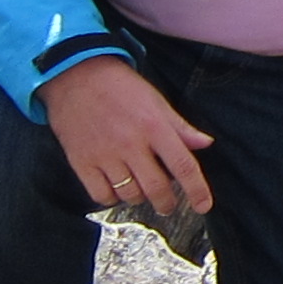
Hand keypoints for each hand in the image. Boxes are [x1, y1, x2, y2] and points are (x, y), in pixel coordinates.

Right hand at [40, 57, 212, 220]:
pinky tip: (116, 187)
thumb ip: (181, 127)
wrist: (76, 77)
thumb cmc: (121, 88)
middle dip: (166, 203)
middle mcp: (131, 144)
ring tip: (140, 187)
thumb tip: (206, 144)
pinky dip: (112, 198)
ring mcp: (104, 155)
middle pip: (156, 188)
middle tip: (167, 204)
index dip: (197, 190)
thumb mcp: (156, 101)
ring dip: (140, 198)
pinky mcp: (81, 162)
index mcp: (154, 127)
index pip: (183, 165)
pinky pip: (101, 195)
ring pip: (130, 195)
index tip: (204, 206)